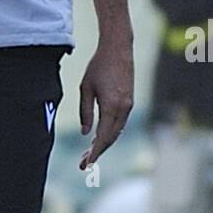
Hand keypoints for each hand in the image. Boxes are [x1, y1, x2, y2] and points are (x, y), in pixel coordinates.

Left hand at [78, 37, 133, 169]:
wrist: (118, 49)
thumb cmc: (98, 66)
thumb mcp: (85, 88)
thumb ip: (85, 112)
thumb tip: (85, 133)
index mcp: (112, 107)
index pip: (103, 137)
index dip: (94, 153)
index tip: (86, 164)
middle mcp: (123, 109)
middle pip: (111, 138)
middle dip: (97, 152)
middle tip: (84, 163)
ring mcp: (128, 106)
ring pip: (116, 132)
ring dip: (104, 143)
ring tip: (89, 152)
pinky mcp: (129, 101)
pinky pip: (119, 123)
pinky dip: (110, 133)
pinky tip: (100, 136)